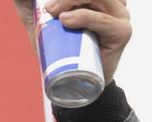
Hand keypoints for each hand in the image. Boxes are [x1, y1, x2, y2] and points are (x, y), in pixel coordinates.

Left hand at [13, 0, 132, 84]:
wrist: (74, 83)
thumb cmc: (60, 52)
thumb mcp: (40, 25)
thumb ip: (30, 7)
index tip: (46, 4)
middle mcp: (113, 4)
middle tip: (47, 8)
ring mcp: (120, 16)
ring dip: (71, 1)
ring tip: (53, 13)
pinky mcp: (121, 33)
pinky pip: (104, 21)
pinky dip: (84, 17)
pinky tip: (66, 20)